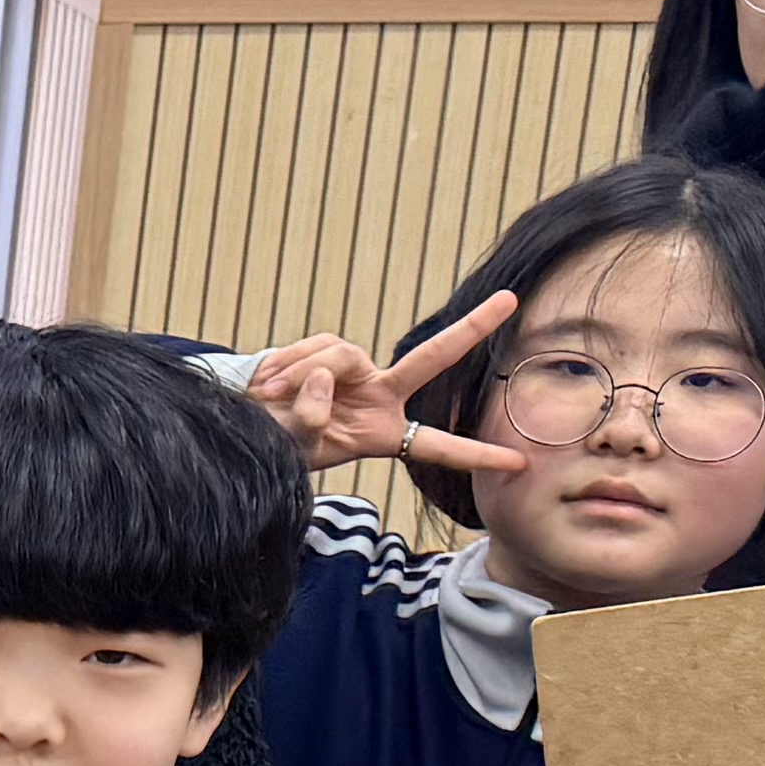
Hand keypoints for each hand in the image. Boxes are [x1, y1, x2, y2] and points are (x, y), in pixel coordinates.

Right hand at [235, 286, 524, 486]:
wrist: (245, 423)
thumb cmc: (274, 445)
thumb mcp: (296, 447)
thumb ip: (312, 419)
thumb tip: (323, 376)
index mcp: (384, 432)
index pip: (436, 445)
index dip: (475, 456)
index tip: (519, 465)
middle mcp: (380, 394)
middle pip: (430, 357)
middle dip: (471, 327)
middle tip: (510, 300)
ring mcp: (356, 370)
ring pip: (340, 357)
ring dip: (299, 376)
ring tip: (268, 398)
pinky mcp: (328, 349)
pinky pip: (313, 349)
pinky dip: (286, 365)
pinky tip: (266, 385)